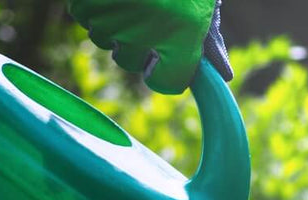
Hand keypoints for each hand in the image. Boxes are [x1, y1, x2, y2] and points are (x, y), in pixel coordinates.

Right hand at [68, 0, 232, 94]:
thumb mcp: (202, 2)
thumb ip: (210, 37)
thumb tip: (223, 73)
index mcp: (185, 32)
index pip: (166, 82)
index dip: (163, 74)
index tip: (162, 62)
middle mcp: (148, 30)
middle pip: (129, 62)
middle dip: (134, 44)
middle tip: (144, 11)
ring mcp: (113, 18)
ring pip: (104, 39)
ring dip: (112, 23)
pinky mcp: (87, 2)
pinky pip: (84, 16)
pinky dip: (92, 5)